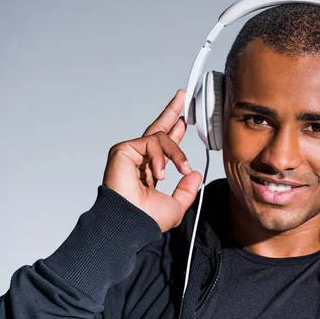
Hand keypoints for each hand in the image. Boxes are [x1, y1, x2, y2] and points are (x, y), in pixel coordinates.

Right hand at [102, 89, 201, 232]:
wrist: (131, 222)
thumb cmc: (146, 219)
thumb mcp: (176, 206)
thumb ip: (186, 190)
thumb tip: (195, 174)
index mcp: (150, 170)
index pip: (164, 146)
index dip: (175, 131)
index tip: (183, 120)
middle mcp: (139, 159)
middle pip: (157, 128)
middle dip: (172, 111)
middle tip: (182, 96)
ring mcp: (130, 153)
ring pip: (162, 137)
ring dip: (176, 153)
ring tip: (180, 169)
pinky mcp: (124, 150)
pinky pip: (152, 143)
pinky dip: (160, 158)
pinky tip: (158, 174)